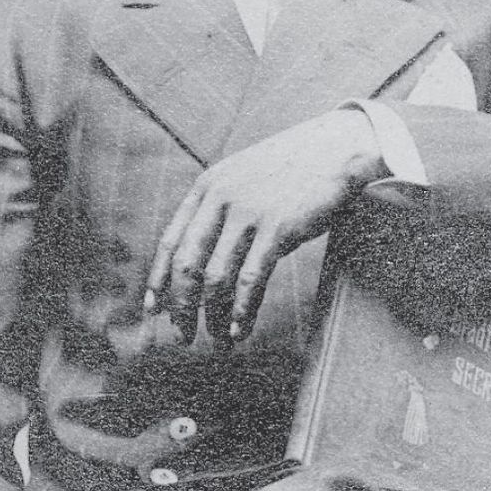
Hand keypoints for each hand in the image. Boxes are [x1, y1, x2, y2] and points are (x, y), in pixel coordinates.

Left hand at [143, 108, 384, 344]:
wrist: (337, 149)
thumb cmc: (292, 173)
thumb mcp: (244, 182)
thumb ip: (221, 215)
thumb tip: (204, 269)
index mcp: (207, 187)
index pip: (170, 242)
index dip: (158, 280)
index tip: (153, 311)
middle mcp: (220, 197)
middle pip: (187, 265)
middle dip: (181, 308)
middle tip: (184, 336)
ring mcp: (248, 212)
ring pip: (216, 278)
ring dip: (214, 317)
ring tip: (220, 341)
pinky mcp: (277, 227)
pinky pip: (250, 279)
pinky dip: (241, 310)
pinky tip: (240, 330)